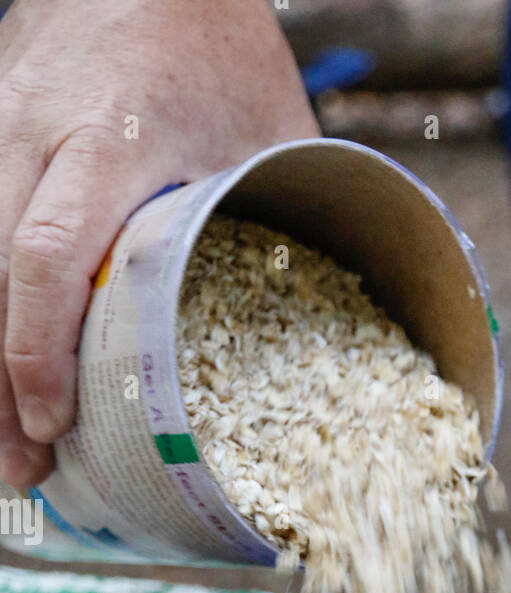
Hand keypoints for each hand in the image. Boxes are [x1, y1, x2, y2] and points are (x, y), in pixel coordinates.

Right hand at [0, 0, 317, 488]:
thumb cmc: (215, 45)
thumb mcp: (267, 129)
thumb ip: (270, 227)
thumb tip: (323, 336)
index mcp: (112, 138)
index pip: (48, 253)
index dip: (39, 348)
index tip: (51, 423)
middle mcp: (34, 133)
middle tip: (23, 473)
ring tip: (6, 446)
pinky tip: (0, 373)